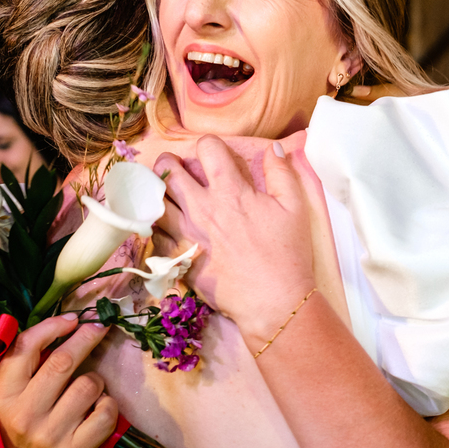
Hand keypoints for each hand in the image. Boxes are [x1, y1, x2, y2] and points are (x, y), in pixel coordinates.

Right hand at [0, 314, 116, 447]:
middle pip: (63, 361)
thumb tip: (57, 328)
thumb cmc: (19, 437)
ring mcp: (50, 435)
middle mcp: (23, 414)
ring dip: (96, 381)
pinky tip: (99, 411)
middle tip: (100, 326)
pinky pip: (106, 412)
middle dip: (87, 337)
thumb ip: (21, 372)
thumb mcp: (6, 405)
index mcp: (2, 397)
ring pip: (89, 384)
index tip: (73, 318)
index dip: (52, 326)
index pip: (24, 348)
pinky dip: (109, 406)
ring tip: (89, 391)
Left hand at [154, 134, 315, 347]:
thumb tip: (272, 148)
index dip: (210, 145)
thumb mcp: (295, 207)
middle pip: (169, 170)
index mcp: (230, 190)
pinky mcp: (178, 258)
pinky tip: (164, 224)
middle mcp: (201, 207)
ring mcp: (186, 233)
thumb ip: (281, 172)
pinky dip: (154, 224)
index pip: (207, 148)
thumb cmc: (287, 254)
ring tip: (165, 192)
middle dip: (171, 162)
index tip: (214, 155)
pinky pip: (153, 234)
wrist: (273, 301)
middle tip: (178, 167)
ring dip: (157, 192)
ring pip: (154, 201)